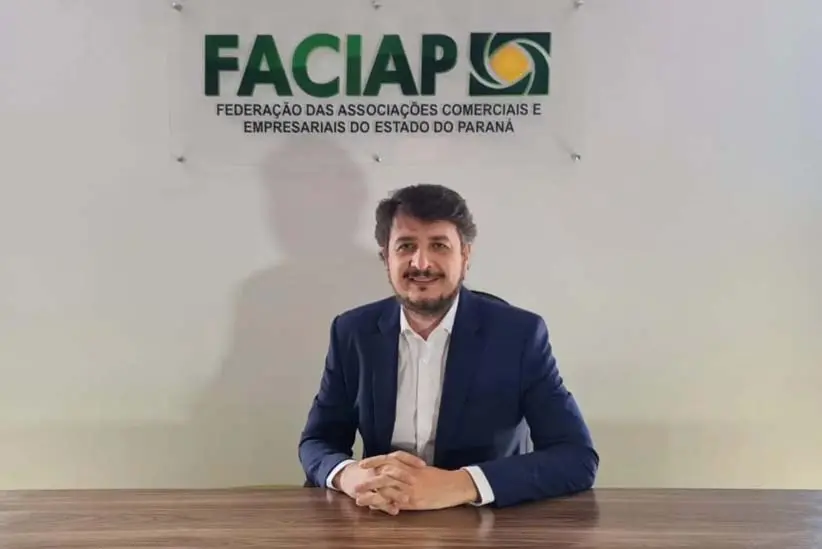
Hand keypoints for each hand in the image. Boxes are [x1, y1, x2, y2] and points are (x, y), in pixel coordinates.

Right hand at [336, 451, 425, 514]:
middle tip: (415, 481)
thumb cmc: (369, 471)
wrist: (348, 477)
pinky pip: (375, 500)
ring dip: (395, 493)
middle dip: (403, 475)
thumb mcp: (383, 466)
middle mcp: (377, 469)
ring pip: (384, 487)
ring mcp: (370, 481)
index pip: (398, 456)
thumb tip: (420, 470)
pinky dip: (385, 506)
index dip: (411, 460)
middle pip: (391, 469)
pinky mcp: (364, 494)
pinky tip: (395, 510)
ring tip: (407, 499)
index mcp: (384, 461)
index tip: (424, 465)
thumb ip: (398, 466)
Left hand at [354, 453, 479, 511]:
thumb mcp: (422, 470)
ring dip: (371, 493)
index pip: (388, 459)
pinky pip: (395, 502)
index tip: (362, 464)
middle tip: (355, 483)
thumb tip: (394, 469)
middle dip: (368, 479)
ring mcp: (410, 488)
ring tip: (358, 497)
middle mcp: (408, 475)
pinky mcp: (414, 500)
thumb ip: (408, 468)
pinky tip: (374, 507)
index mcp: (410, 465)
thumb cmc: (439, 478)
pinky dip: (383, 504)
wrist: (454, 485)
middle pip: (384, 474)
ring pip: (387, 488)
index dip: (374, 461)